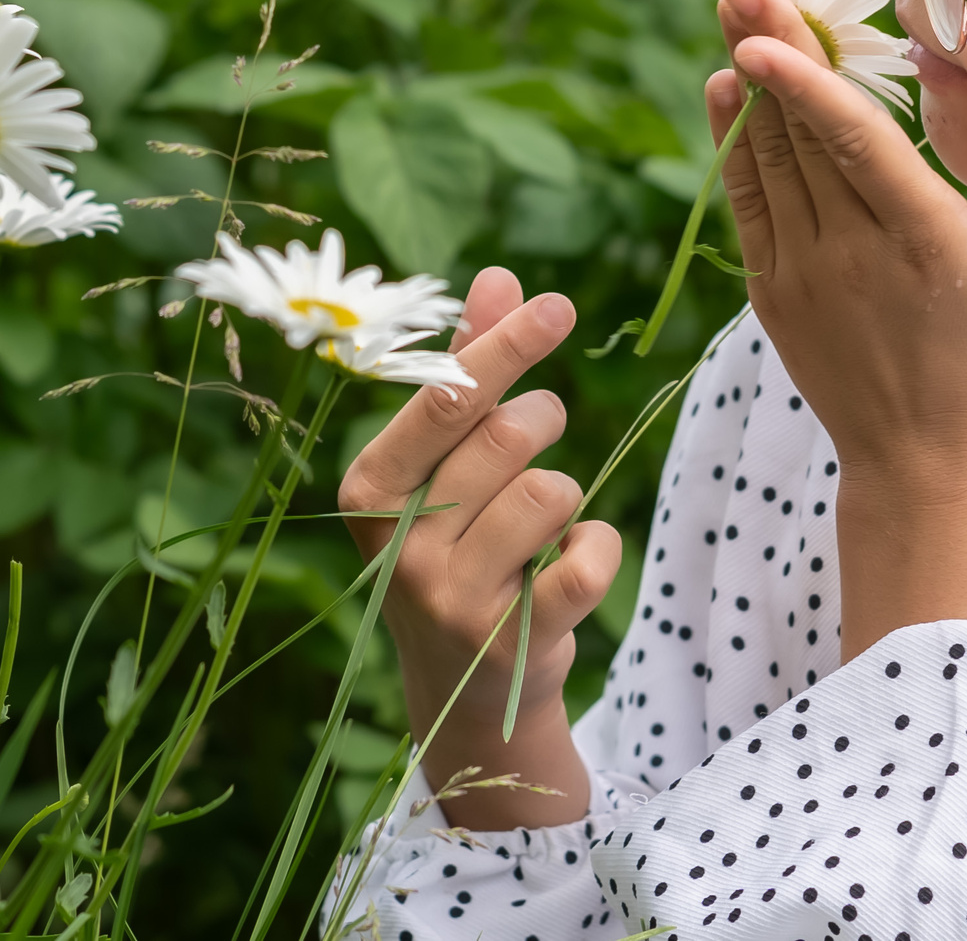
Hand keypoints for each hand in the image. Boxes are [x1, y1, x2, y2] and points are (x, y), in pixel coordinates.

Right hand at [337, 268, 617, 826]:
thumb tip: (498, 276)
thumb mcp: (444, 463)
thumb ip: (467, 368)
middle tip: (539, 433)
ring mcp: (452, 599)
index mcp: (369, 488)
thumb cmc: (453, 545)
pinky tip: (572, 561)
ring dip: (567, 492)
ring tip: (542, 518)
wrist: (462, 691)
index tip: (558, 305)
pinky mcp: (510, 642)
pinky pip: (588, 559)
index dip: (506, 346)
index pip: (443, 398)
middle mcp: (399, 546)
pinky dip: (597, 547)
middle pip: (505, 436)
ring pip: (551, 493)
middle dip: (541, 419)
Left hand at [710, 0, 966, 648]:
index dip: (806, 86)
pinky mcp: (776, 293)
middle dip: (768, 48)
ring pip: (767, 160)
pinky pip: (747, 204)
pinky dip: (733, 145)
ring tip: (730, 7)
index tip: (764, 34)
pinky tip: (725, 89)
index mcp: (924, 242)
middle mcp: (852, 253)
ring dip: (746, 82)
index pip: (853, 148)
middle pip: (800, 133)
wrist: (928, 471)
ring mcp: (806, 273)